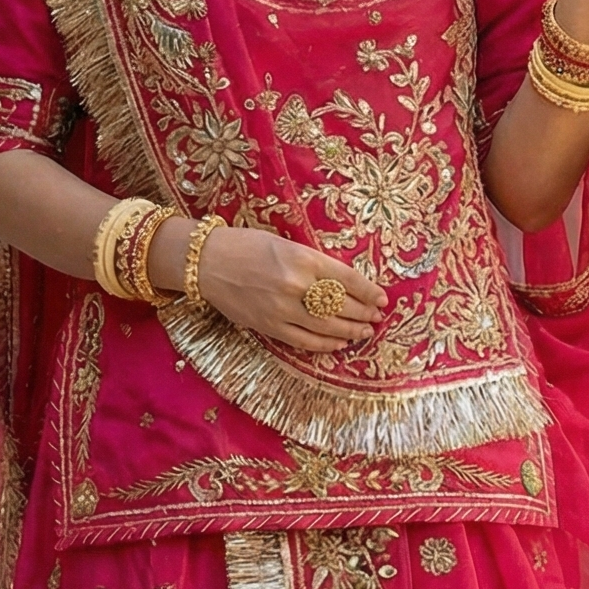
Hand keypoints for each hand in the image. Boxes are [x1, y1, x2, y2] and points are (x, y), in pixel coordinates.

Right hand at [189, 225, 385, 354]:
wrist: (206, 262)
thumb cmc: (246, 245)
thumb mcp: (286, 244)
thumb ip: (313, 263)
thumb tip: (343, 284)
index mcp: (303, 258)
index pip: (347, 279)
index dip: (368, 291)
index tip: (382, 298)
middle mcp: (296, 285)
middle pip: (341, 305)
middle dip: (363, 313)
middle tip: (376, 317)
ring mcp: (282, 309)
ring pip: (327, 326)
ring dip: (350, 331)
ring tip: (364, 332)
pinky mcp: (269, 326)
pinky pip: (305, 341)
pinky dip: (325, 344)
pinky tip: (338, 343)